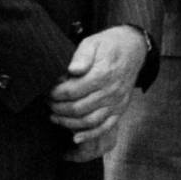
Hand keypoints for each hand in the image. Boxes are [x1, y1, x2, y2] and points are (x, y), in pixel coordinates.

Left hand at [49, 25, 147, 156]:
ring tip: (54, 117)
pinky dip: (90, 135)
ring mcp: (117, 102)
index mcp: (102, 74)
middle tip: (47, 103)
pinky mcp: (120, 109)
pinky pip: (105, 127)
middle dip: (58, 108)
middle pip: (78, 108)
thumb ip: (82, 56)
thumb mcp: (94, 42)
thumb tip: (72, 70)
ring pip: (89, 121)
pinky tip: (75, 137)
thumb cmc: (109, 44)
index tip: (46, 91)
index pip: (72, 91)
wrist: (134, 48)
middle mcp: (111, 91)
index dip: (56, 94)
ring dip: (69, 123)